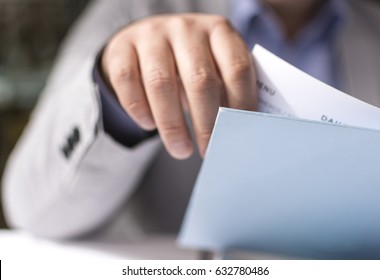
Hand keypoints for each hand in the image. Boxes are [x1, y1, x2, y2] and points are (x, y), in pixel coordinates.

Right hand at [102, 14, 257, 158]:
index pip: (237, 70)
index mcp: (218, 31)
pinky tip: (148, 125)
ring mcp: (151, 35)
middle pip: (200, 80)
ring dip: (172, 125)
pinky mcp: (121, 47)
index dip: (240, 106)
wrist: (148, 40)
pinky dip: (138, 108)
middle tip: (208, 152)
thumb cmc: (188, 62)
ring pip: (161, 84)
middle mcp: (185, 28)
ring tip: (181, 150)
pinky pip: (128, 81)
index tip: (237, 137)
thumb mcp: (213, 65)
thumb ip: (228, 87)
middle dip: (206, 124)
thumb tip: (241, 129)